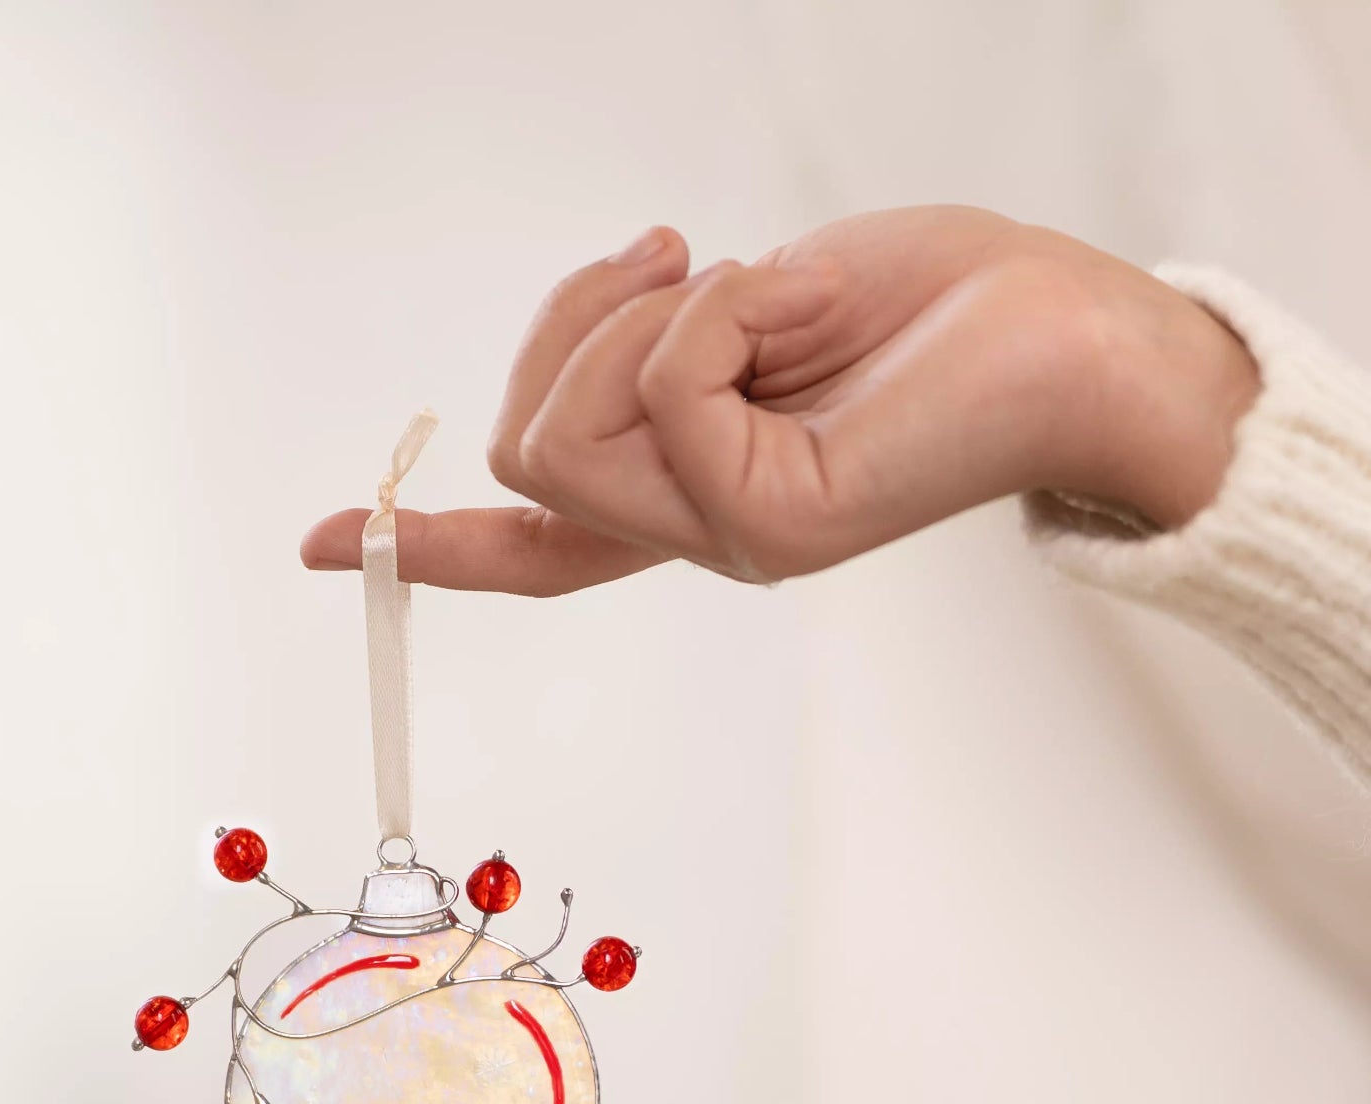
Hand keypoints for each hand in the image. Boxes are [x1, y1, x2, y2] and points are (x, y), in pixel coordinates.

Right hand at [301, 206, 1258, 592]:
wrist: (1076, 335)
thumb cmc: (934, 309)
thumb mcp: (754, 307)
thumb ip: (655, 353)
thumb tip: (591, 348)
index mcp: (681, 494)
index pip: (528, 543)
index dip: (422, 541)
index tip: (320, 540)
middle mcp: (693, 533)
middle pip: (522, 453)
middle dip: (573, 329)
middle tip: (683, 266)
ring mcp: (729, 540)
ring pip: (562, 435)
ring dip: (642, 318)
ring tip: (752, 292)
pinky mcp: (773, 522)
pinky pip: (668, 387)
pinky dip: (715, 307)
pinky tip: (790, 311)